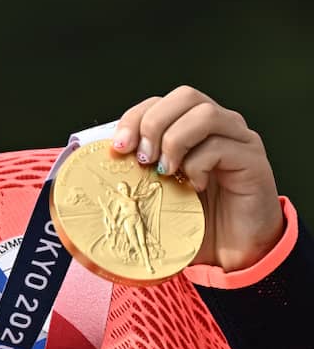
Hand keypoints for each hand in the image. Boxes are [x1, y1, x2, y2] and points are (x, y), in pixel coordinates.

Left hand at [111, 85, 283, 271]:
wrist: (233, 252)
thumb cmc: (194, 219)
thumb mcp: (154, 191)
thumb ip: (133, 170)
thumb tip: (95, 160)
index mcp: (190, 126)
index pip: (158, 102)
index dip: (134, 118)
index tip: (118, 148)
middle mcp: (218, 125)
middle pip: (185, 96)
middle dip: (153, 123)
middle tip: (142, 159)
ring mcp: (239, 139)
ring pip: (204, 114)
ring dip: (175, 141)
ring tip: (165, 172)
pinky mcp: (253, 160)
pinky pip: (222, 146)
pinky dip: (199, 164)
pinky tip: (195, 186)